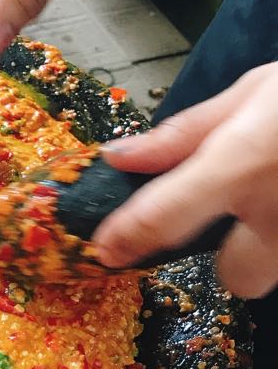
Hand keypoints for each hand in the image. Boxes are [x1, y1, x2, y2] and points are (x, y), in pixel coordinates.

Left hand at [92, 63, 277, 298]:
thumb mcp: (253, 91)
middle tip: (245, 212)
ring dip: (274, 246)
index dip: (129, 238)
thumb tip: (119, 159)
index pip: (166, 217)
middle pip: (238, 277)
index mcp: (245, 164)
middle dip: (236, 256)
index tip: (106, 250)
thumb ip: (184, 134)